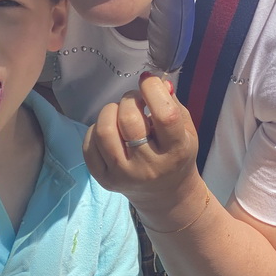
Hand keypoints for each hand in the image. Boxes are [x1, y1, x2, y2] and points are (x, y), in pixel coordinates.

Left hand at [83, 74, 199, 211]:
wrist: (165, 194)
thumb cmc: (176, 154)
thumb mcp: (186, 130)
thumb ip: (171, 103)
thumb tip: (152, 80)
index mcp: (176, 151)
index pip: (164, 116)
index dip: (153, 91)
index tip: (148, 82)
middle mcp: (149, 166)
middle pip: (129, 120)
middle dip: (130, 100)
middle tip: (136, 102)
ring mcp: (123, 175)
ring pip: (104, 130)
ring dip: (110, 112)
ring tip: (120, 115)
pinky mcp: (103, 179)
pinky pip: (89, 144)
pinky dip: (96, 129)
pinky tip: (111, 132)